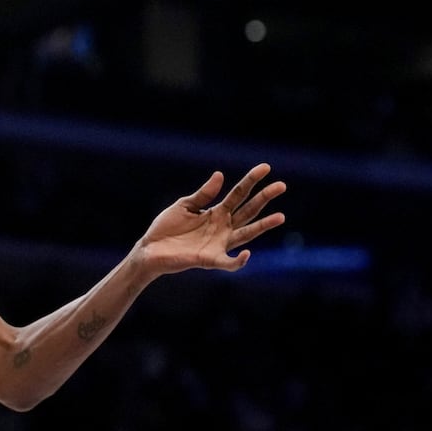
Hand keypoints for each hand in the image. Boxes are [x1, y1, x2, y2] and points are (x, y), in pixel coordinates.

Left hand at [135, 163, 284, 275]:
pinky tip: (247, 254)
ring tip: (280, 216)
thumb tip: (221, 175)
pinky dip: (238, 261)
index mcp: (217, 213)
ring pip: (246, 234)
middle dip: (264, 198)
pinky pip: (228, 263)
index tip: (266, 167)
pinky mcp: (209, 259)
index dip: (251, 181)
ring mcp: (218, 244)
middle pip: (248, 211)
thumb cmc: (167, 227)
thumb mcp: (185, 205)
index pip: (238, 194)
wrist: (150, 249)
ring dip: (263, 226)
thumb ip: (203, 194)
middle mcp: (223, 228)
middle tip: (281, 185)